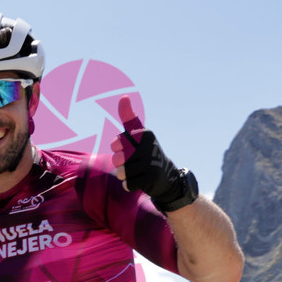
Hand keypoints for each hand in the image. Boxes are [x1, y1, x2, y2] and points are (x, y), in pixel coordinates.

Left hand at [111, 95, 195, 212]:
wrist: (164, 175)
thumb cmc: (145, 152)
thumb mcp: (138, 133)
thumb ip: (128, 117)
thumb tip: (124, 97)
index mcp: (145, 134)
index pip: (116, 143)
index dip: (117, 148)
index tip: (128, 147)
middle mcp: (149, 147)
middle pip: (117, 158)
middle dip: (120, 163)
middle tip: (132, 161)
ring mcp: (151, 163)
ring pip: (121, 172)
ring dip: (124, 175)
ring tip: (135, 171)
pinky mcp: (151, 178)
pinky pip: (127, 184)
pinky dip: (129, 184)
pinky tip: (140, 180)